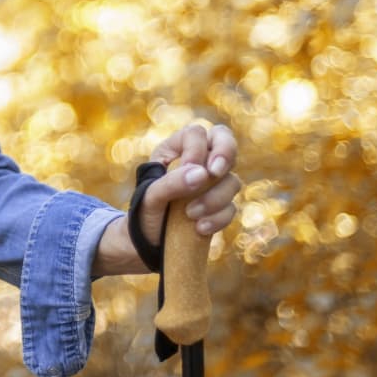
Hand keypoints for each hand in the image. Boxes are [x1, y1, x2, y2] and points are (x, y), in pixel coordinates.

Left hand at [93, 123, 240, 276]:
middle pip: (226, 141)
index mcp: (176, 149)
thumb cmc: (144, 211)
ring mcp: (213, 184)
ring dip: (214, 198)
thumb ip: (171, 182)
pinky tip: (199, 229)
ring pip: (232, 180)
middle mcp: (199, 161)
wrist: (147, 242)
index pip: (197, 134)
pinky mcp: (221, 207)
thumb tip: (203, 174)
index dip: (198, 149)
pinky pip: (232, 208)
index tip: (191, 169)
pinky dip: (218, 219)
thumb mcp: (150, 196)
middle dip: (225, 154)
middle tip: (215, 172)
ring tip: (191, 215)